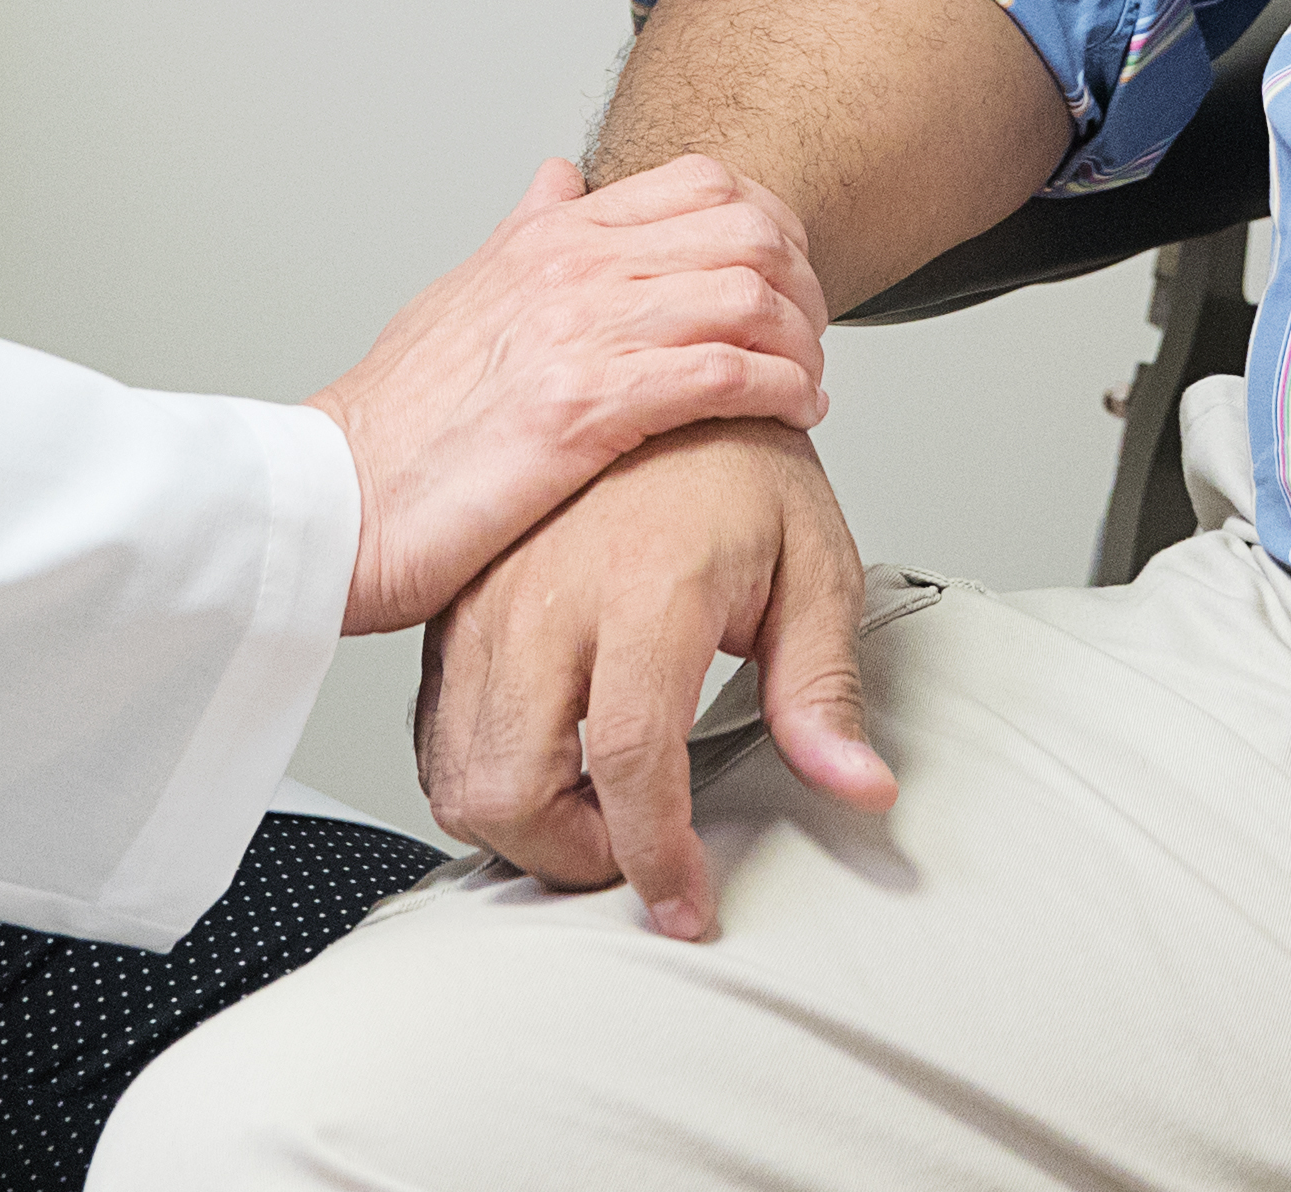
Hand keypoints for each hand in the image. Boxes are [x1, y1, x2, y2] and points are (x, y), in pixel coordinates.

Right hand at [308, 156, 829, 634]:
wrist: (332, 496)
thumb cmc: (396, 421)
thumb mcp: (461, 295)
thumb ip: (522, 233)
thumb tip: (561, 180)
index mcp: (548, 237)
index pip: (704, 182)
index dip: (772, 227)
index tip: (786, 282)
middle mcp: (570, 266)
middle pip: (747, 229)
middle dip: (804, 283)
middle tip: (809, 336)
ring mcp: (579, 331)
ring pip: (748, 295)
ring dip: (802, 342)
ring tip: (807, 382)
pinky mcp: (584, 408)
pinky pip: (725, 372)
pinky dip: (782, 389)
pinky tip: (795, 411)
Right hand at [414, 418, 897, 940]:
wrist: (661, 387)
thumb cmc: (739, 467)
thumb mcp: (814, 563)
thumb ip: (824, 685)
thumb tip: (856, 785)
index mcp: (644, 585)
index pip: (631, 759)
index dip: (656, 858)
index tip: (685, 902)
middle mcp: (545, 596)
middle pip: (509, 786)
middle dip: (570, 857)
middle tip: (633, 852)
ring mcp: (486, 603)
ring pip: (457, 770)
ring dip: (520, 823)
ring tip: (592, 811)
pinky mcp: (455, 609)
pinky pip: (434, 729)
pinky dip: (477, 773)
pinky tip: (543, 764)